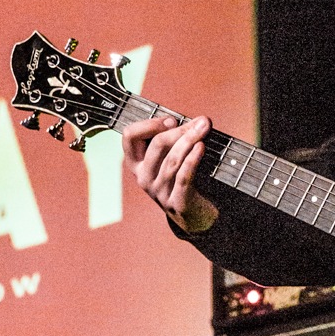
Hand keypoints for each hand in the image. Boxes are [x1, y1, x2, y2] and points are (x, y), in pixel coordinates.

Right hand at [122, 115, 218, 232]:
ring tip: (205, 129)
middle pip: (157, 145)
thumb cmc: (181, 178)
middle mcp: (143, 177)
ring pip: (172, 160)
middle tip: (202, 122)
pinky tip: (201, 147)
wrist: (192, 215)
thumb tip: (198, 121)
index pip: (129, 136)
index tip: (172, 120)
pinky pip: (183, 177)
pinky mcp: (176, 202)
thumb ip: (173, 140)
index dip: (149, 124)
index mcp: (136, 163)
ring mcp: (158, 191)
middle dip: (180, 130)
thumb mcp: (168, 159)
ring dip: (190, 141)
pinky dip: (193, 160)